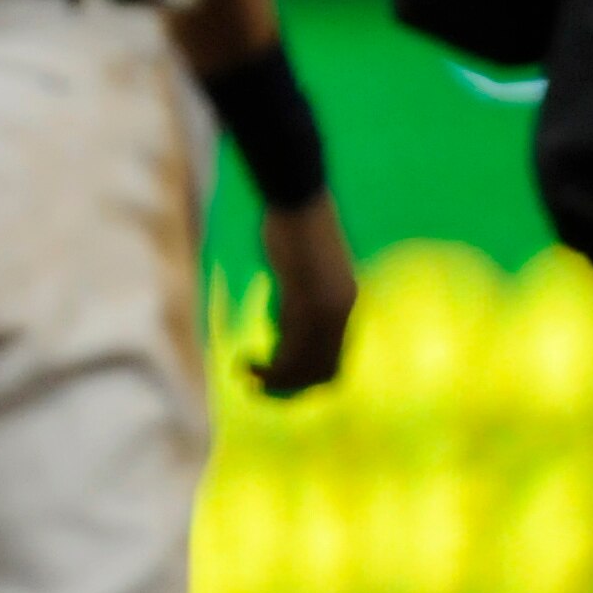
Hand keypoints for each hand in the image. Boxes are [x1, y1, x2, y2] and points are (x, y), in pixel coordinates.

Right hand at [254, 194, 357, 397]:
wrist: (298, 203)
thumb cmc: (295, 225)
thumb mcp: (301, 269)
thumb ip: (299, 298)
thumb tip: (284, 323)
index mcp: (346, 304)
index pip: (336, 358)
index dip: (310, 376)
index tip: (282, 380)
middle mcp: (342, 314)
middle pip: (323, 370)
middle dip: (293, 387)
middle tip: (262, 389)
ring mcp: (326, 311)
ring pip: (305, 366)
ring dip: (276, 381)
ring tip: (248, 378)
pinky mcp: (305, 306)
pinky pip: (289, 351)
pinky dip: (269, 367)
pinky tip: (247, 361)